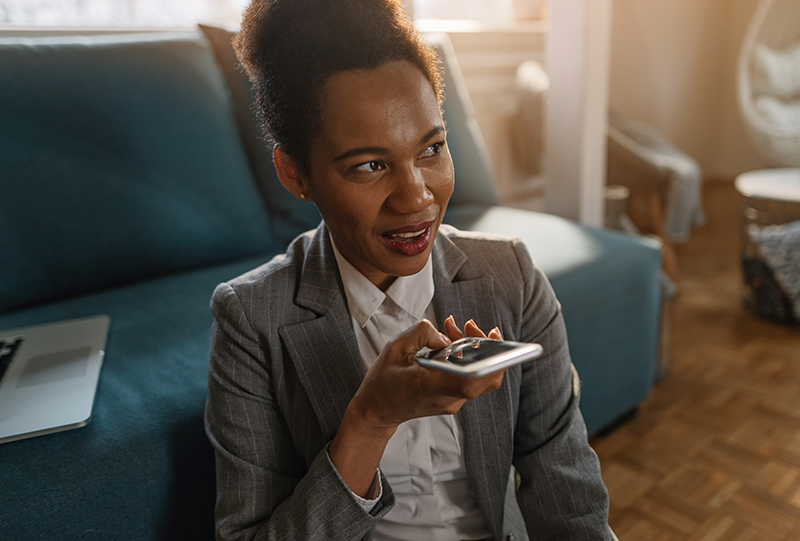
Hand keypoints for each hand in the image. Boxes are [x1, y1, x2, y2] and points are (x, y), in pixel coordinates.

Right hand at [349, 317, 504, 430]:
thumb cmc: (384, 381)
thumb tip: (447, 336)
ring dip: (474, 349)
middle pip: (484, 376)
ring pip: (479, 375)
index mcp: (430, 386)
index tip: (492, 339)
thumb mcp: (395, 348)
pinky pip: (470, 378)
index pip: (469, 382)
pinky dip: (467, 358)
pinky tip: (452, 343)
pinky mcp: (454, 399)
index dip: (489, 362)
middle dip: (484, 345)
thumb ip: (421, 333)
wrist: (377, 409)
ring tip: (453, 330)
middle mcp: (447, 398)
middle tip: (469, 325)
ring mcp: (453, 402)